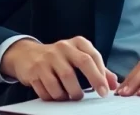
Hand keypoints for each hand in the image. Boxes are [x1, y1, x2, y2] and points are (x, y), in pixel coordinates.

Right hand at [0, 36, 118, 100]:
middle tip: (99, 94)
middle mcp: (62, 47)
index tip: (107, 89)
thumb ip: (97, 68)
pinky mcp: (34, 71)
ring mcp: (47, 58)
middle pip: (82, 63)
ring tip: (73, 97)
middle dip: (93, 80)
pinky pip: (47, 90)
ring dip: (71, 93)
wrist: (26, 54)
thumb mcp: (78, 56)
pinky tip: (57, 96)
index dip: (101, 74)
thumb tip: (113, 83)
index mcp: (76, 43)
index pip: (92, 56)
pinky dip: (54, 97)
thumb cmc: (59, 58)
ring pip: (63, 80)